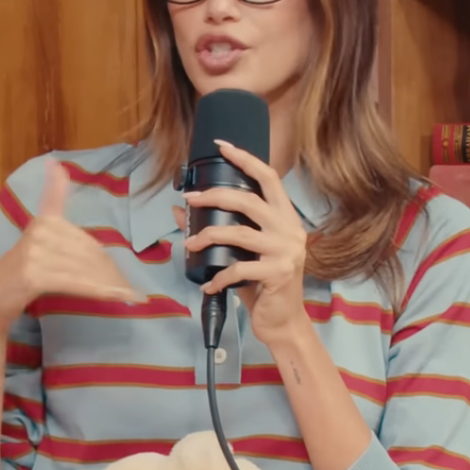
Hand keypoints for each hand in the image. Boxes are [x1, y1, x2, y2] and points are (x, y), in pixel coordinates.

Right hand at [0, 159, 143, 332]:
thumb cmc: (20, 279)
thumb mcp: (39, 253)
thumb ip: (65, 245)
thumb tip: (101, 258)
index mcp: (41, 223)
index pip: (53, 198)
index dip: (56, 182)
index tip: (55, 164)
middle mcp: (39, 231)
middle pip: (88, 248)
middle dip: (111, 270)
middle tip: (131, 288)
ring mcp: (35, 251)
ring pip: (86, 267)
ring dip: (112, 284)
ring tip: (129, 296)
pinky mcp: (35, 273)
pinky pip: (78, 282)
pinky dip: (102, 291)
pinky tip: (120, 295)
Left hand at [178, 139, 310, 347]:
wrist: (283, 323)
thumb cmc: (263, 285)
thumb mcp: (242, 255)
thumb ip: (219, 232)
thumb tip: (179, 210)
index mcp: (285, 218)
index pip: (269, 178)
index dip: (245, 159)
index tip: (222, 146)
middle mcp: (290, 230)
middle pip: (248, 200)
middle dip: (214, 196)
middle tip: (191, 199)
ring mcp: (286, 252)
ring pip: (238, 233)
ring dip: (207, 236)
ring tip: (189, 244)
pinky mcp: (278, 274)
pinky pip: (238, 269)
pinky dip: (218, 277)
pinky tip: (208, 284)